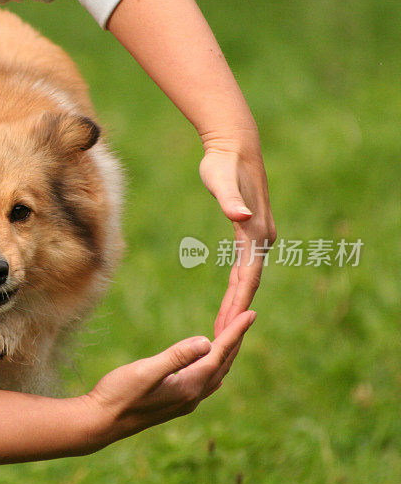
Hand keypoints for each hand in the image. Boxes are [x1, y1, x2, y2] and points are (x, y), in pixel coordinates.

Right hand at [81, 310, 255, 449]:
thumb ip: (177, 356)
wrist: (100, 423)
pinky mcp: (174, 402)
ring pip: (215, 374)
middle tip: (247, 317)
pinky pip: (204, 381)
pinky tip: (210, 365)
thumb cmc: (118, 394)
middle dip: (236, 340)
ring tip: (233, 336)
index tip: (252, 314)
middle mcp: (192, 396)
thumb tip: (207, 341)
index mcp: (189, 386)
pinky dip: (213, 365)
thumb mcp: (146, 371)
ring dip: (226, 354)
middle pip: (223, 364)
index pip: (219, 354)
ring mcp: (184, 402)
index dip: (236, 332)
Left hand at [199, 141, 275, 335]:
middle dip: (236, 311)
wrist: (234, 145)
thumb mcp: (220, 179)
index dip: (237, 303)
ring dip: (237, 302)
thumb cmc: (223, 162)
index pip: (247, 277)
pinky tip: (229, 299)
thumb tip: (240, 215)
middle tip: (221, 338)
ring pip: (247, 277)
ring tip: (223, 327)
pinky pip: (244, 266)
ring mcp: (259, 235)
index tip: (227, 326)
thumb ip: (230, 199)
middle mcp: (262, 236)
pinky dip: (237, 285)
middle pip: (248, 282)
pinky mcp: (250, 231)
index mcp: (255, 232)